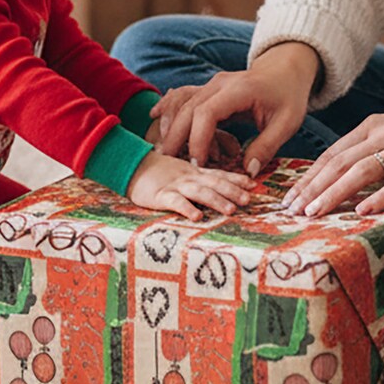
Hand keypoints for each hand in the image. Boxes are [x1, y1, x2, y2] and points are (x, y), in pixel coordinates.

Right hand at [125, 150, 256, 222]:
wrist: (131, 166)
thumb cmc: (158, 172)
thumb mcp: (182, 172)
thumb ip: (199, 178)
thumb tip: (219, 187)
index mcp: (195, 172)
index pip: (220, 174)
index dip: (236, 179)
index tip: (253, 186)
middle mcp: (189, 177)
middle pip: (214, 183)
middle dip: (233, 191)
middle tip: (249, 200)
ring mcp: (175, 185)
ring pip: (199, 192)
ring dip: (216, 200)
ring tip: (231, 210)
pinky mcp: (160, 195)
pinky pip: (175, 202)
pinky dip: (186, 209)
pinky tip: (196, 217)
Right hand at [149, 42, 320, 174]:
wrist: (285, 70)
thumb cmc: (288, 96)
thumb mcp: (287, 123)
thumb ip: (266, 146)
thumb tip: (248, 172)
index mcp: (238, 90)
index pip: (207, 113)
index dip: (199, 140)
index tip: (199, 164)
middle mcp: (219, 84)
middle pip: (188, 108)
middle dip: (177, 136)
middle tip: (169, 162)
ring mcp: (212, 84)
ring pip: (182, 102)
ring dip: (170, 124)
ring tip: (163, 149)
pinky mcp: (209, 89)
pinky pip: (184, 96)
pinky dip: (169, 105)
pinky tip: (154, 116)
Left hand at [282, 83, 383, 217]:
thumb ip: (373, 146)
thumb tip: (344, 172)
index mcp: (374, 126)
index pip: (332, 153)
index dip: (309, 176)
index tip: (290, 197)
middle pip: (340, 163)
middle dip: (312, 189)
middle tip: (291, 211)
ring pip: (361, 172)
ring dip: (334, 193)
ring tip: (315, 213)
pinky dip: (380, 196)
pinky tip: (363, 210)